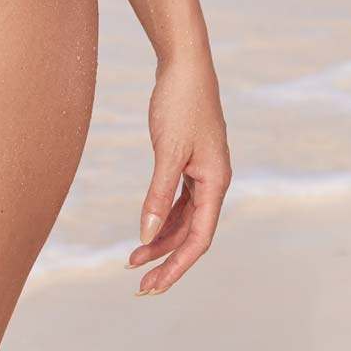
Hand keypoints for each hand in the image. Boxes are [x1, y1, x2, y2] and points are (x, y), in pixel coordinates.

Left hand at [127, 53, 231, 295]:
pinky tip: (145, 229)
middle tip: (139, 285)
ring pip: (183, 219)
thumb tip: (145, 234)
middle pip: (192, 234)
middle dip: (166, 260)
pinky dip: (161, 216)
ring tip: (133, 260)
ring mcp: (203, 172)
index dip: (177, 265)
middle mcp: (214, 182)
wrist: (184, 64)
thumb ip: (158, 194)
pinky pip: (178, 201)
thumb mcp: (167, 151)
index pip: (199, 238)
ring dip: (161, 240)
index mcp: (216, 182)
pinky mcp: (190, 162)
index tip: (153, 285)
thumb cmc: (180, 103)